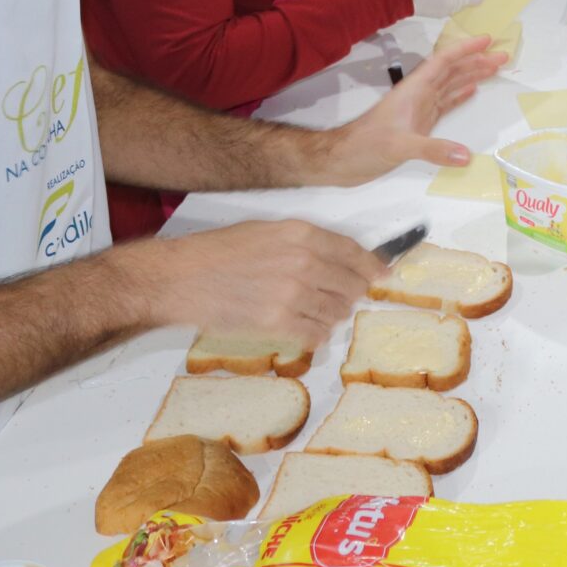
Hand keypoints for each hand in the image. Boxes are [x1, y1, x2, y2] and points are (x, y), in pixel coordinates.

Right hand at [143, 219, 386, 346]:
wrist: (182, 277)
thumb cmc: (219, 251)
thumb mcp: (268, 232)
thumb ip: (305, 244)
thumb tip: (336, 260)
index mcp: (302, 233)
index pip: (353, 252)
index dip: (373, 266)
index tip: (384, 275)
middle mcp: (304, 261)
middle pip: (350, 285)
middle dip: (352, 294)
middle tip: (345, 299)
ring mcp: (292, 293)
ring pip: (336, 312)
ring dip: (333, 315)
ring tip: (318, 313)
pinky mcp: (278, 321)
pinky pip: (316, 333)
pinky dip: (317, 334)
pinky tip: (306, 329)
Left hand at [309, 36, 504, 184]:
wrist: (343, 160)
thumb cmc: (366, 146)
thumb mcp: (400, 146)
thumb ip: (432, 149)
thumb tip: (467, 155)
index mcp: (414, 90)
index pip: (444, 62)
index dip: (465, 49)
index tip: (487, 40)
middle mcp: (419, 95)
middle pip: (452, 71)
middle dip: (476, 61)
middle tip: (503, 56)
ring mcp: (419, 109)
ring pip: (451, 85)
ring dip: (472, 76)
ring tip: (495, 69)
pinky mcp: (419, 124)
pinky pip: (445, 104)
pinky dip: (460, 96)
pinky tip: (472, 91)